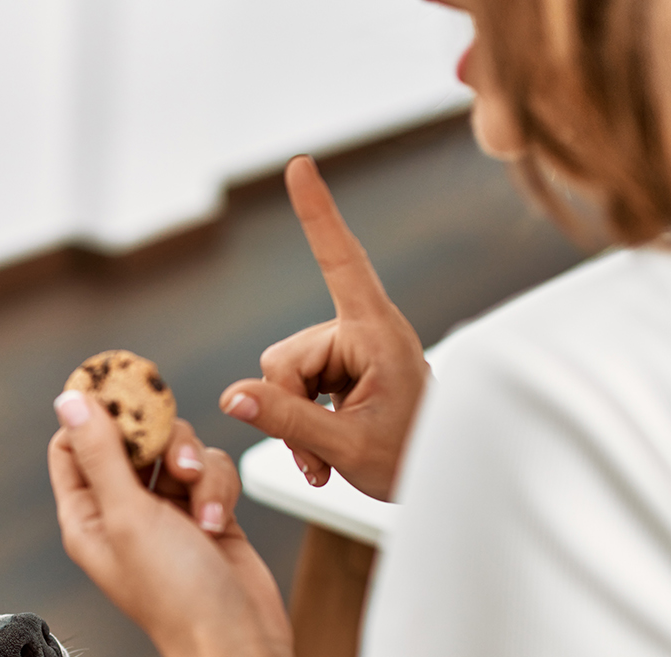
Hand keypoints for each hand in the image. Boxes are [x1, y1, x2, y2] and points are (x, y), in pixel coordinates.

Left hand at [49, 391, 290, 652]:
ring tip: (203, 506)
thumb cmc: (175, 593)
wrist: (237, 640)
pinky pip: (211, 472)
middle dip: (159, 440)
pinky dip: (220, 488)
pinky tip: (221, 522)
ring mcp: (167, 513)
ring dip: (196, 467)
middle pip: (131, 438)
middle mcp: (122, 511)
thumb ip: (101, 453)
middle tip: (174, 456)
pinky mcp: (208, 514)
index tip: (122, 388)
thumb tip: (69, 400)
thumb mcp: (128, 515)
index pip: (72, 446)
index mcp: (87, 515)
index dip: (94, 414)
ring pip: (178, 450)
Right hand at [220, 155, 428, 501]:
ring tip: (329, 454)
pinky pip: (290, 387)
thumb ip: (287, 419)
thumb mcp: (347, 445)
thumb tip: (232, 397)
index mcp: (378, 333)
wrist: (439, 477)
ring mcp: (347, 349)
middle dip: (290, 408)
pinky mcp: (337, 368)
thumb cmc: (412, 458)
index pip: (341, 263)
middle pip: (285, 358)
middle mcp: (360, 331)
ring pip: (282, 375)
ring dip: (295, 421)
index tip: (301, 166)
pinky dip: (299, 423)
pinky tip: (325, 449)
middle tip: (323, 453)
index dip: (318, 214)